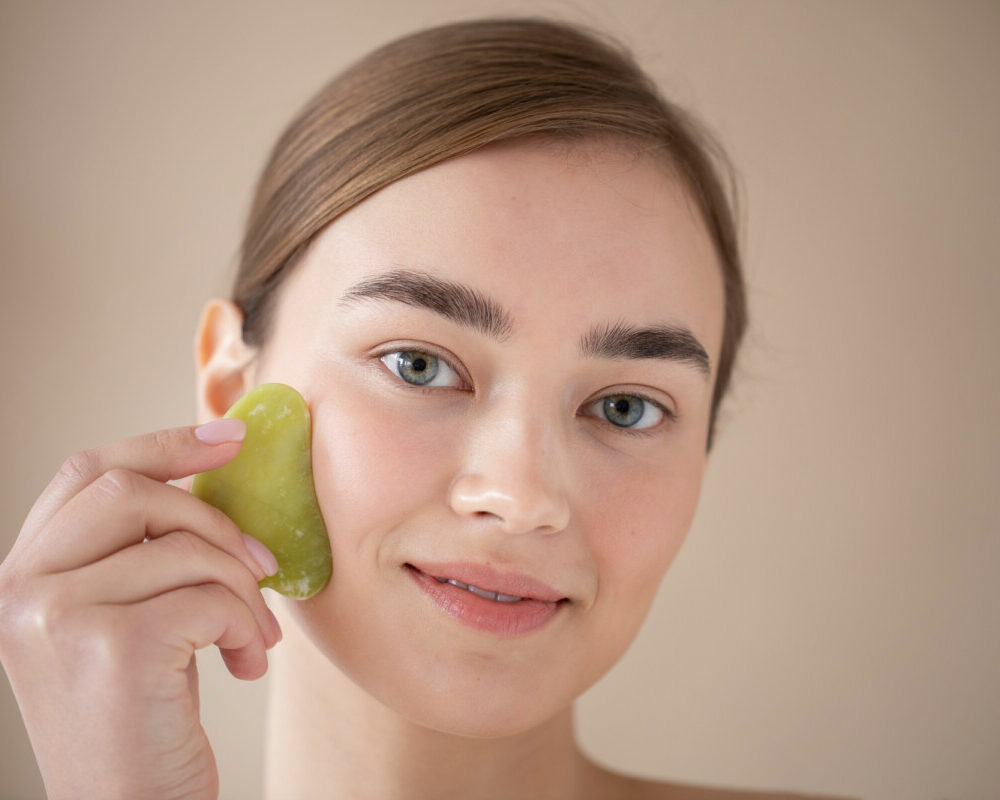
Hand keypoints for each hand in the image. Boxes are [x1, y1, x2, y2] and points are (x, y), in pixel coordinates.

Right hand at [0, 420, 282, 799]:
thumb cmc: (139, 719)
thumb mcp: (121, 623)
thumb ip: (137, 555)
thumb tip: (212, 479)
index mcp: (22, 577)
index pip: (86, 472)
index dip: (160, 442)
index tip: (227, 437)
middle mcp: (21, 589)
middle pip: (131, 490)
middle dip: (214, 520)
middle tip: (264, 564)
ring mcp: (58, 615)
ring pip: (185, 547)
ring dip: (243, 590)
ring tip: (255, 636)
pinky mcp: (113, 645)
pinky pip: (211, 595)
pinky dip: (246, 625)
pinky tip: (244, 665)